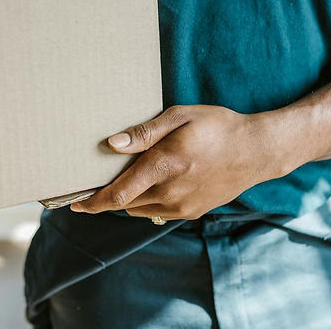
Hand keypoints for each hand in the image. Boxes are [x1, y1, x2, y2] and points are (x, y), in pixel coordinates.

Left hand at [70, 105, 281, 219]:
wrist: (256, 151)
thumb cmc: (217, 127)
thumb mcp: (180, 117)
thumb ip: (145, 133)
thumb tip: (112, 145)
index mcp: (165, 166)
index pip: (118, 194)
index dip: (92, 202)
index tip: (74, 203)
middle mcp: (171, 193)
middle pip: (124, 203)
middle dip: (108, 196)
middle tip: (98, 180)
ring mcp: (182, 207)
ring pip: (139, 209)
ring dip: (129, 197)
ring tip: (132, 175)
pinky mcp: (191, 212)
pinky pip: (157, 212)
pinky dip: (148, 201)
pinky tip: (155, 181)